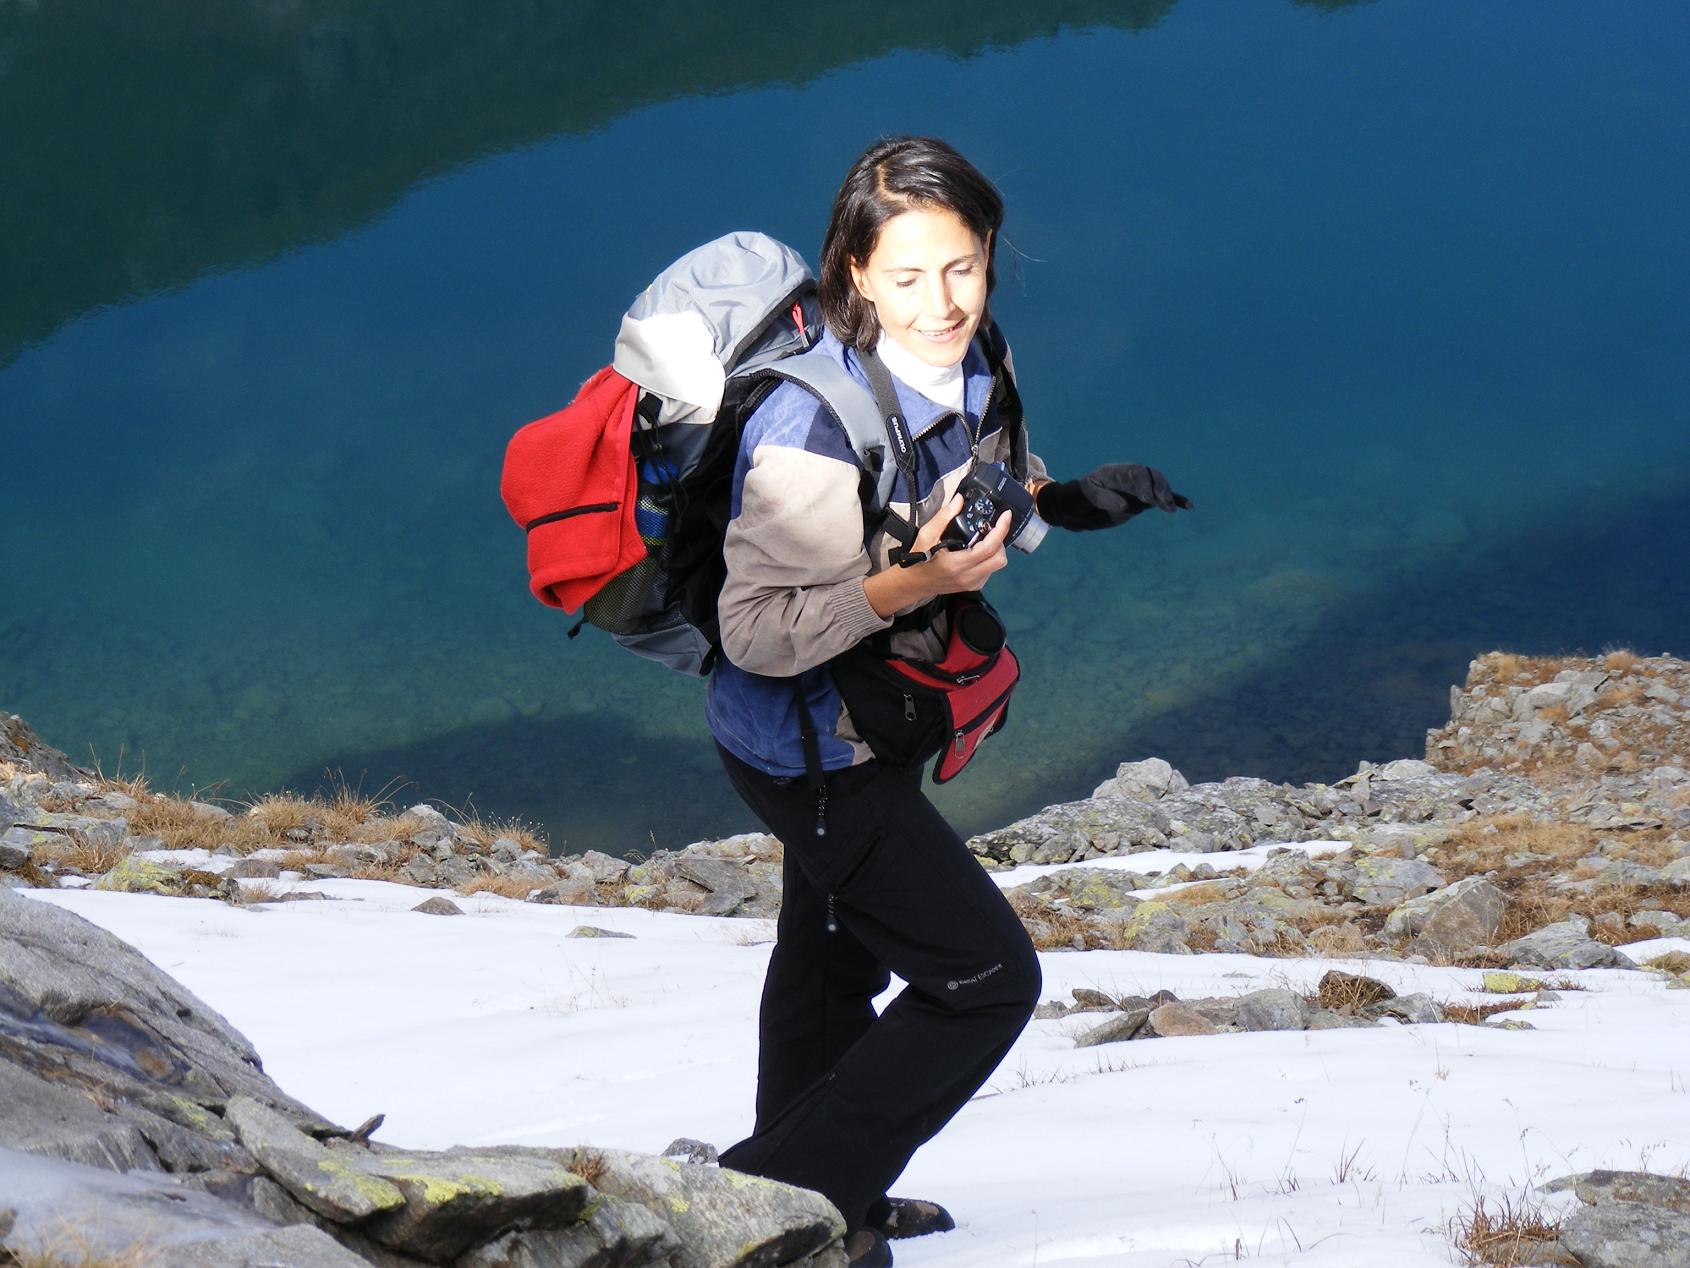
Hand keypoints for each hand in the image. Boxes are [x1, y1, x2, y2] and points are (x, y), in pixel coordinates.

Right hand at [863, 495, 1010, 616]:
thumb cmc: (919, 558)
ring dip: (996, 550)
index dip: (1001, 530)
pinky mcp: (972, 586)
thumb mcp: (927, 534)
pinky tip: (979, 552)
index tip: (1005, 515)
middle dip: (1000, 541)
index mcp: (957, 563)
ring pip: (997, 566)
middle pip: (1000, 559)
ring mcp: (971, 583)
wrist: (914, 582)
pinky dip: (990, 559)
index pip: (989, 547)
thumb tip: (960, 500)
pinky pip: (990, 572)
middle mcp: (968, 576)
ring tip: (985, 539)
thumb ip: (944, 516)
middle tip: (991, 530)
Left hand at [1036, 463, 1191, 530]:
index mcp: (1114, 472)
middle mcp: (1127, 477)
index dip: (1143, 485)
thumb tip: (1126, 505)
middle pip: (1150, 476)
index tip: (1148, 501)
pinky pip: (1159, 496)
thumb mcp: (1086, 498)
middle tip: (1163, 506)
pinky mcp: (1141, 499)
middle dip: (1158, 489)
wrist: (1075, 507)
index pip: (1134, 473)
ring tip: (1170, 509)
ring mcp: (1135, 487)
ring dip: (1166, 495)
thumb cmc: (1078, 500)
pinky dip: (1174, 499)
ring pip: (1157, 484)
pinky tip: (1188, 506)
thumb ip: (1104, 499)